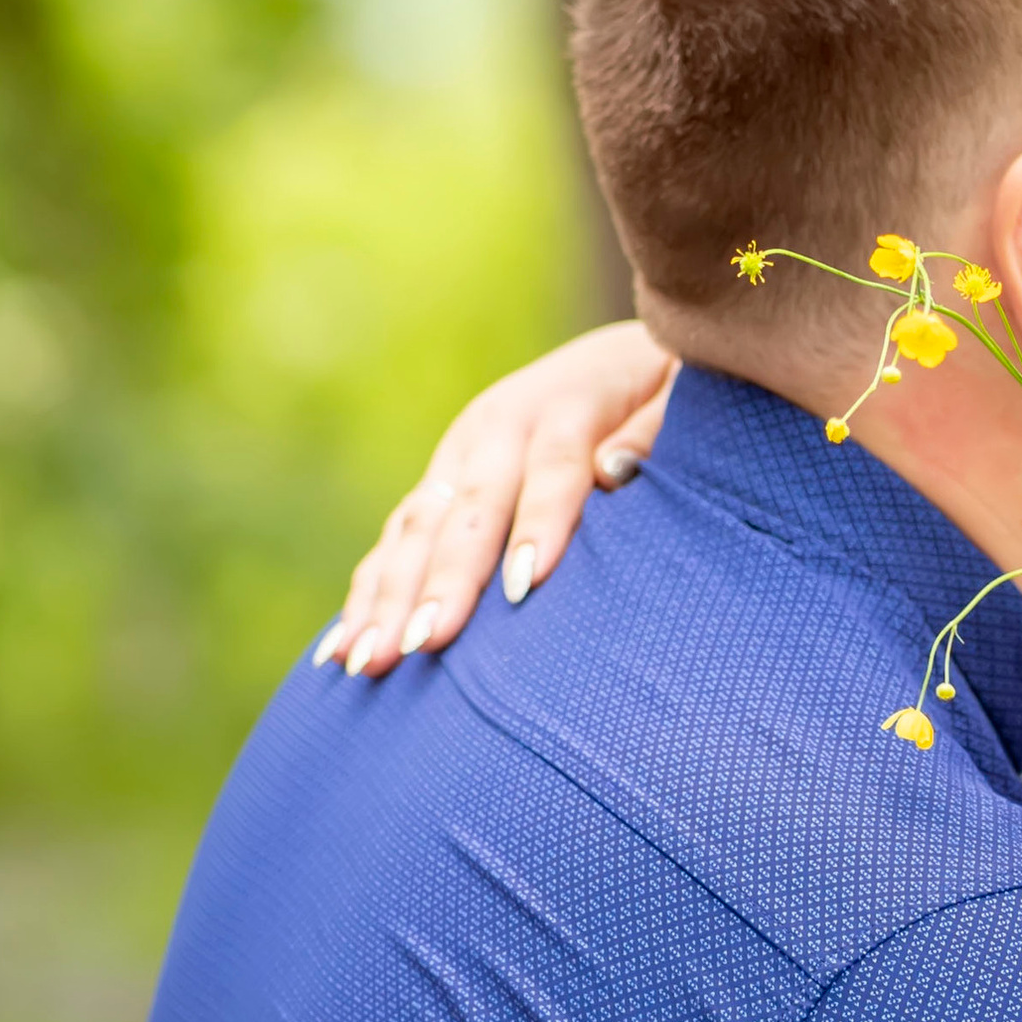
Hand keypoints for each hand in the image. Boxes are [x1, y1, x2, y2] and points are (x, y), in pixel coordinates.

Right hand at [320, 321, 673, 676]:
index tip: (527, 588)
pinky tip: (341, 652)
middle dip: (443, 581)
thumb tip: (615, 470)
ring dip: (388, 598)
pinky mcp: (439, 482)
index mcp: (566, 402)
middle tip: (424, 645)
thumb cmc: (664, 396)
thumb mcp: (680, 396)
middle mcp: (498, 425)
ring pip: (416, 528)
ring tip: (369, 662)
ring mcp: (458, 455)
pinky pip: (395, 541)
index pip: (554, 469)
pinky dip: (368, 595)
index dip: (541, 525)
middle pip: (469, 509)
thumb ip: (654, 431)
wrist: (621, 358)